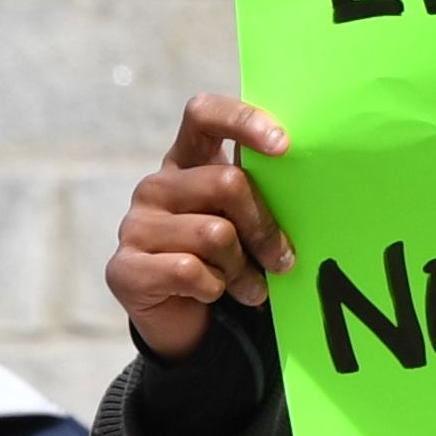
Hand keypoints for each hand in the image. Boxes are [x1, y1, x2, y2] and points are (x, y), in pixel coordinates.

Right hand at [108, 96, 296, 356]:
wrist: (188, 320)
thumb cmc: (231, 258)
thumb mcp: (249, 219)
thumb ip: (266, 191)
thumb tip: (312, 175)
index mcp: (188, 161)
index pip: (204, 114)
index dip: (243, 121)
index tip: (284, 146)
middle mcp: (156, 186)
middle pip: (226, 183)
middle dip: (265, 227)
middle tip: (284, 260)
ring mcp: (134, 225)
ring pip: (215, 234)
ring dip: (244, 269)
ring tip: (251, 286)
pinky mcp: (124, 267)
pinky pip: (189, 270)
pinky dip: (215, 288)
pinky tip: (214, 293)